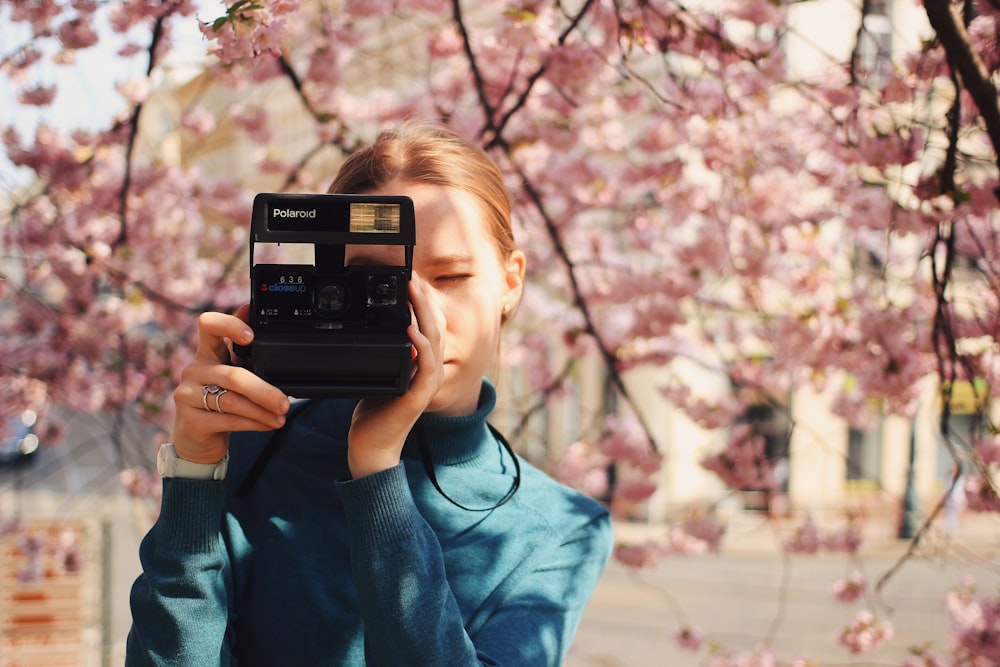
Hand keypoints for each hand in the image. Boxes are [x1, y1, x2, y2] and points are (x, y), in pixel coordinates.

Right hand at [171, 305, 289, 462]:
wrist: (197, 438)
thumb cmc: (218, 399)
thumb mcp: (232, 370)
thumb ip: (241, 347)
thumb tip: (249, 307)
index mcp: (207, 353)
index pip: (208, 325)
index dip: (229, 326)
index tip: (251, 337)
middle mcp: (194, 370)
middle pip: (233, 375)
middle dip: (264, 390)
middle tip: (285, 401)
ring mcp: (188, 395)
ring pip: (232, 401)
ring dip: (262, 410)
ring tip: (281, 416)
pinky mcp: (192, 420)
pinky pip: (228, 420)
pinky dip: (254, 423)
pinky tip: (269, 424)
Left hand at [347, 275, 444, 477]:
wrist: (372, 446)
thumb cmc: (375, 413)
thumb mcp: (380, 374)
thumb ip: (386, 353)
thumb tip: (379, 329)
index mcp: (422, 365)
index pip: (429, 326)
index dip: (422, 303)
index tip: (410, 280)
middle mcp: (431, 371)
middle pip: (435, 326)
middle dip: (424, 299)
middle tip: (413, 276)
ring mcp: (428, 382)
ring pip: (434, 338)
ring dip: (424, 312)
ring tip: (414, 291)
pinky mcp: (420, 394)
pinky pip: (425, 363)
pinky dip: (421, 344)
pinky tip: (411, 328)